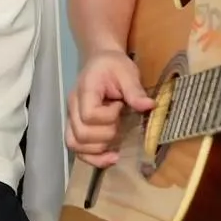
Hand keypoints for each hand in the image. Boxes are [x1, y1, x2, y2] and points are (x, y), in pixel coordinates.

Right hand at [67, 49, 156, 167]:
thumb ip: (134, 90)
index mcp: (84, 91)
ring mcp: (71, 118)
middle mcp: (72, 107)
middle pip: (82, 134)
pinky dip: (93, 158)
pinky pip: (76, 148)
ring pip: (75, 144)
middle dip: (106, 134)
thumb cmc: (113, 66)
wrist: (101, 63)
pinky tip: (110, 157)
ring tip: (114, 140)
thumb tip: (149, 106)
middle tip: (118, 121)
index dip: (108, 117)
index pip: (89, 115)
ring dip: (98, 149)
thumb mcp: (127, 72)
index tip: (120, 106)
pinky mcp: (76, 127)